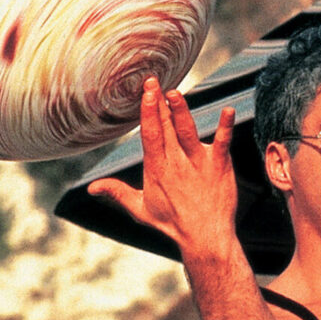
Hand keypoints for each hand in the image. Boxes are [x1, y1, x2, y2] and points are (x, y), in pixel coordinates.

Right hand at [88, 77, 236, 260]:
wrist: (205, 238)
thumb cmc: (173, 223)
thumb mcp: (141, 209)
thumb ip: (117, 193)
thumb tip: (91, 188)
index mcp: (156, 169)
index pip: (150, 135)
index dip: (147, 112)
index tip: (145, 92)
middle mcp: (176, 163)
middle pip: (166, 128)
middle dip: (159, 103)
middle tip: (153, 81)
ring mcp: (199, 163)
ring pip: (188, 132)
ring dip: (181, 112)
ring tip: (175, 94)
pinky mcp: (220, 166)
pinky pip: (224, 143)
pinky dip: (226, 126)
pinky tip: (230, 110)